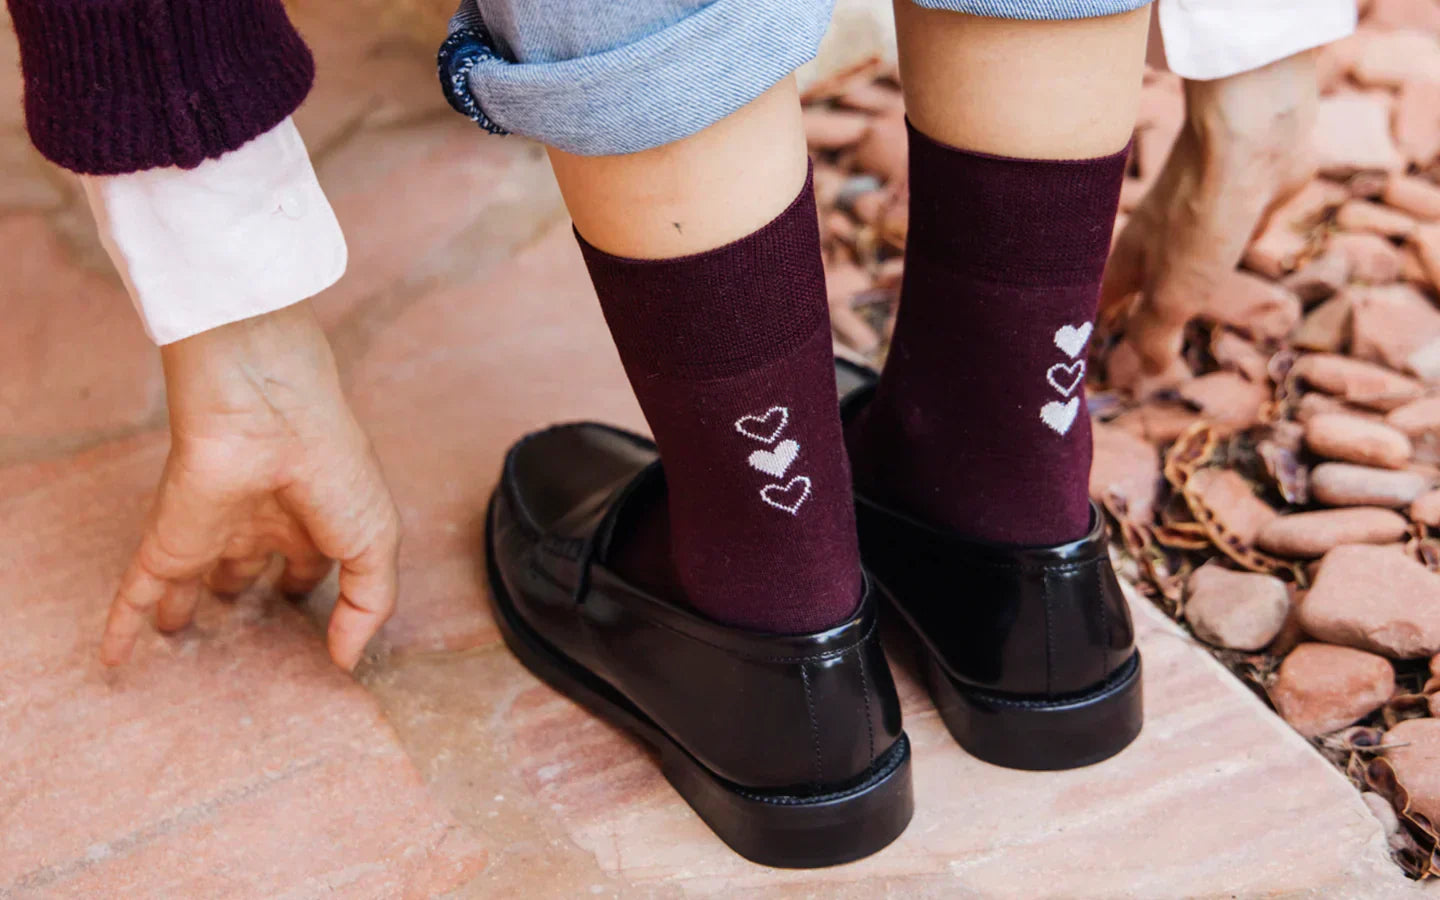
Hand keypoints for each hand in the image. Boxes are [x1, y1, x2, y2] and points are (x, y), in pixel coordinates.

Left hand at [101, 302, 399, 670]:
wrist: (267, 416)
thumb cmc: (332, 469)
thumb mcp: (375, 541)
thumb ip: (367, 605)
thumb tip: (346, 662)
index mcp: (311, 519)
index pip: (307, 563)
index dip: (307, 589)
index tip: (309, 626)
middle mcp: (258, 524)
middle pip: (246, 567)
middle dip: (244, 591)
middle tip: (240, 626)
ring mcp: (208, 533)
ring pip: (190, 578)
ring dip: (183, 603)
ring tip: (175, 634)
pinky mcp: (166, 543)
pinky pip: (138, 592)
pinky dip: (124, 624)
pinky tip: (114, 659)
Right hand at [1100, 51, 1318, 394]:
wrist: (1250, 135)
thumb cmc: (1202, 214)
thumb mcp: (1173, 291)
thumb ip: (1156, 332)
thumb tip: (1149, 368)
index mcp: (1131, 258)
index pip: (1099, 302)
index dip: (1090, 330)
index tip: (1080, 358)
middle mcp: (1157, 235)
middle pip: (1139, 277)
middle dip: (1135, 304)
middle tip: (1135, 334)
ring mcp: (1199, 211)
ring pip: (1184, 251)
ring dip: (1183, 274)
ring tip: (1187, 298)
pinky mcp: (1245, 194)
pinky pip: (1234, 226)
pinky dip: (1235, 241)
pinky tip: (1251, 247)